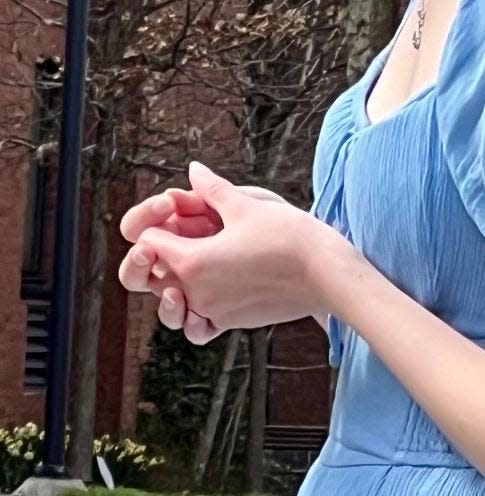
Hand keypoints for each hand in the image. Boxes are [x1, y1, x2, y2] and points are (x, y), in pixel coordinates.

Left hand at [119, 163, 347, 343]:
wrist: (327, 274)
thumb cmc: (289, 236)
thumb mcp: (247, 205)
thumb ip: (212, 189)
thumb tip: (194, 170)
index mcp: (192, 261)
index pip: (147, 241)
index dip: (157, 221)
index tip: (180, 209)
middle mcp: (195, 293)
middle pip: (154, 273)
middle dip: (162, 250)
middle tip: (187, 229)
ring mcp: (212, 312)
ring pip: (172, 300)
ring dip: (176, 279)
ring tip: (198, 258)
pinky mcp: (231, 323)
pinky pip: (197, 325)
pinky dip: (195, 310)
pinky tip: (212, 287)